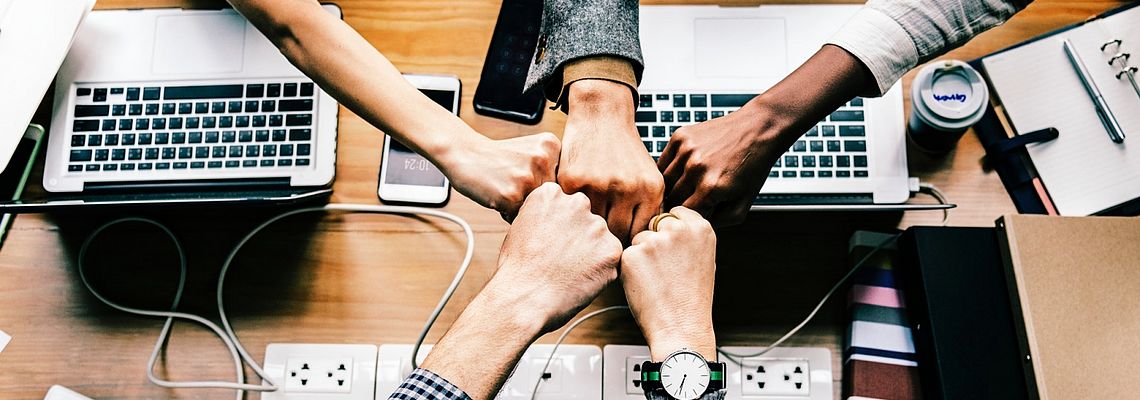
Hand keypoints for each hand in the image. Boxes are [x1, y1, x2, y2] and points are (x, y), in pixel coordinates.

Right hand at [440, 132, 560, 220]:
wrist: (464, 153)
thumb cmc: (498, 157)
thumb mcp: (532, 150)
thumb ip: (553, 169)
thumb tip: (574, 204)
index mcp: (552, 146)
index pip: (565, 182)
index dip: (547, 187)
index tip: (530, 178)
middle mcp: (543, 159)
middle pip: (553, 197)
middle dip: (536, 198)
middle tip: (515, 184)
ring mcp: (528, 177)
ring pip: (538, 208)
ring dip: (523, 207)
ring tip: (507, 190)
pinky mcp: (512, 195)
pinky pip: (520, 217)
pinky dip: (509, 213)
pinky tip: (499, 196)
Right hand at [489, 182, 622, 330]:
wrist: (524, 298)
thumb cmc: (517, 269)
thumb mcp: (521, 226)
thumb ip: (546, 215)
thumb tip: (559, 221)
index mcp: (552, 194)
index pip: (565, 206)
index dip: (558, 227)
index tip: (549, 242)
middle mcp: (577, 203)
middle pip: (585, 219)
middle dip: (578, 237)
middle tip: (561, 260)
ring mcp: (597, 226)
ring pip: (600, 239)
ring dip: (591, 253)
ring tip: (568, 272)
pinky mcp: (612, 250)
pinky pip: (610, 259)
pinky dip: (600, 271)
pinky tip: (579, 280)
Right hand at [558, 79, 663, 243]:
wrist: (602, 116)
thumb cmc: (625, 151)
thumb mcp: (648, 177)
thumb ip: (648, 210)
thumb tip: (642, 248)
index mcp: (650, 189)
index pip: (640, 234)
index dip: (630, 244)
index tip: (621, 245)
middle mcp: (627, 188)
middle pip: (617, 235)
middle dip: (609, 240)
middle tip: (601, 242)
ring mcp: (598, 185)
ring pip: (593, 226)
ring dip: (588, 229)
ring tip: (586, 230)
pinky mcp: (573, 181)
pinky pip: (573, 211)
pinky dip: (572, 214)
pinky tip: (573, 213)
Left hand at [621, 207, 716, 360]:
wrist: (681, 327)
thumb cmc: (691, 298)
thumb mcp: (703, 259)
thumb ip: (688, 237)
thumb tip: (669, 223)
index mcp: (700, 228)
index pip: (675, 212)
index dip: (670, 231)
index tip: (673, 248)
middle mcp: (678, 229)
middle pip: (655, 223)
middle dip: (655, 240)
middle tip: (665, 269)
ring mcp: (654, 241)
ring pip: (639, 239)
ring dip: (642, 255)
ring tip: (658, 280)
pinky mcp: (633, 255)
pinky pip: (626, 255)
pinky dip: (631, 269)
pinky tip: (646, 285)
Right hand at [656, 103, 780, 225]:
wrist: (758, 128)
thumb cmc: (753, 167)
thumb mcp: (743, 204)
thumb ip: (718, 222)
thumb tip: (694, 226)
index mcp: (711, 188)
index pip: (684, 215)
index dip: (688, 218)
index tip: (693, 215)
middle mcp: (696, 168)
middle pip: (671, 199)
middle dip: (679, 204)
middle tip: (689, 202)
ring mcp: (686, 150)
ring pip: (664, 181)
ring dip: (672, 188)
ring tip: (687, 187)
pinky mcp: (680, 137)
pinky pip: (663, 162)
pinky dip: (669, 170)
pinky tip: (683, 171)